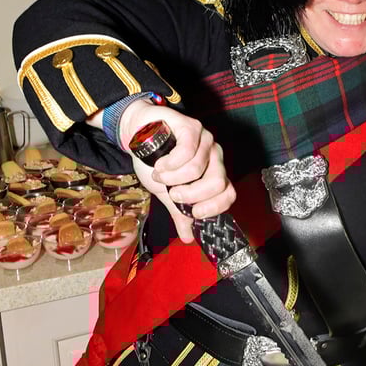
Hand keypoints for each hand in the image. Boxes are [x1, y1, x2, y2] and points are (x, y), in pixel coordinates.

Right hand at [118, 100, 235, 241]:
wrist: (137, 134)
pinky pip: (187, 150)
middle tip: (173, 193)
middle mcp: (214, 157)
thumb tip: (188, 238)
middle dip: (191, 194)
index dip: (215, 207)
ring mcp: (205, 141)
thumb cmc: (155, 161)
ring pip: (197, 168)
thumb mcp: (166, 192)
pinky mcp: (192, 127)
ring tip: (159, 174)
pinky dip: (170, 163)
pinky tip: (159, 164)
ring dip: (172, 177)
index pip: (228, 194)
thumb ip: (179, 211)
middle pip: (217, 183)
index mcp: (213, 174)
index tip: (194, 213)